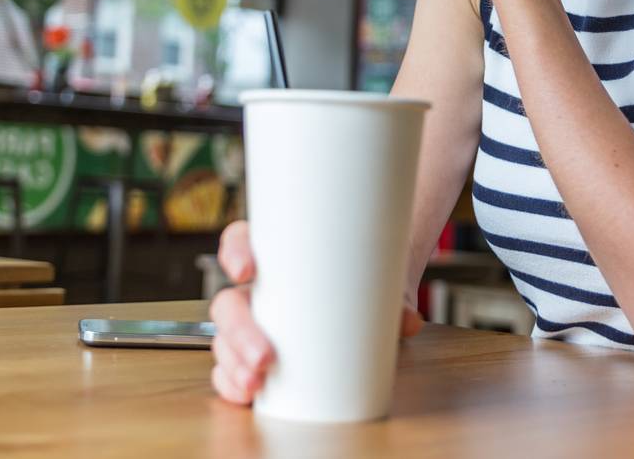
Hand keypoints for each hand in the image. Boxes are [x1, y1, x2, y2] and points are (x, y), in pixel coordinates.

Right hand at [208, 220, 423, 405]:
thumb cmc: (365, 278)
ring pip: (224, 338)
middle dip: (240, 331)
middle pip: (229, 303)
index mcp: (277, 254)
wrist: (373, 297)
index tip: (248, 270)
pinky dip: (231, 381)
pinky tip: (245, 394)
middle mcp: (258, 288)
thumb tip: (409, 321)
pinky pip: (230, 367)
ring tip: (255, 383)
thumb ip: (393, 301)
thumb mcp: (378, 282)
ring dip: (232, 362)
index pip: (242, 240)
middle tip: (265, 357)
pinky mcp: (254, 354)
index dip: (236, 252)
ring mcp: (253, 323)